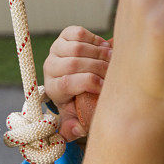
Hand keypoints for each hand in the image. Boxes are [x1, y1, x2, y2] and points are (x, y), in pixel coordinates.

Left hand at [43, 26, 111, 140]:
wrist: (74, 78)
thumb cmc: (79, 100)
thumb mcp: (77, 116)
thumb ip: (76, 127)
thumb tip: (78, 130)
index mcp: (53, 89)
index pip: (68, 82)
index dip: (90, 82)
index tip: (105, 87)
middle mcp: (49, 67)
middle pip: (74, 63)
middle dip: (99, 67)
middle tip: (114, 71)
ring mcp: (55, 50)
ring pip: (78, 47)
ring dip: (99, 53)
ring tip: (111, 60)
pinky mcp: (63, 36)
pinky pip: (79, 33)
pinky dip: (94, 40)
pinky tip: (103, 49)